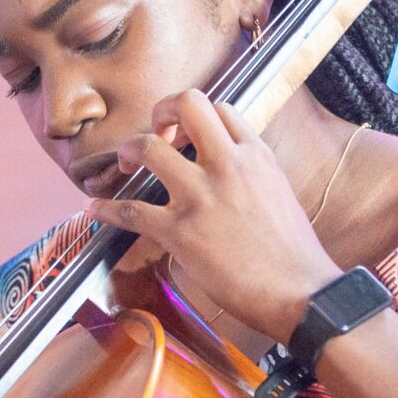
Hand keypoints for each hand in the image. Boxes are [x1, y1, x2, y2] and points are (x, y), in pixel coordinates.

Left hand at [88, 90, 339, 341]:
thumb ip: (250, 174)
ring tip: (125, 164)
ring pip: (150, 148)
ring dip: (129, 150)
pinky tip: (95, 210)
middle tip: (155, 132)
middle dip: (162, 111)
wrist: (301, 293)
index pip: (220, 109)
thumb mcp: (278, 193)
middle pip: (187, 104)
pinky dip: (107, 209)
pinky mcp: (181, 232)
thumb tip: (224, 173)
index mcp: (257, 156)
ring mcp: (202, 196)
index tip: (184, 133)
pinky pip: (131, 211)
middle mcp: (228, 166)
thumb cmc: (294, 253)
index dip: (196, 117)